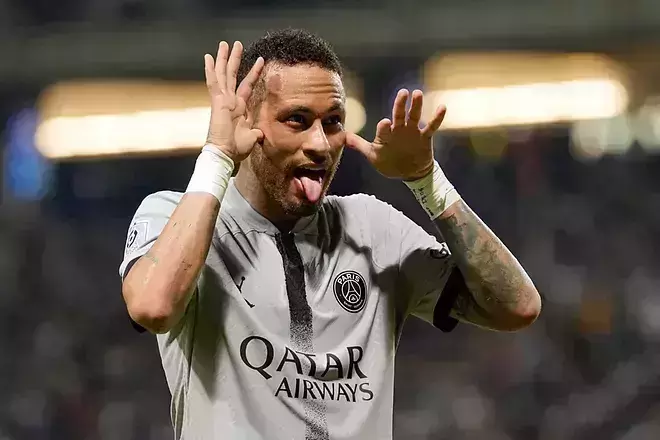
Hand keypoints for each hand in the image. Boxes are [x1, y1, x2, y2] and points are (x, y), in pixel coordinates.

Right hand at [204, 41, 264, 162]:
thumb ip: (256, 132)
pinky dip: (210, 70)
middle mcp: (230, 101)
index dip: (253, 73)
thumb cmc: (237, 149)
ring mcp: (223, 100)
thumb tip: (260, 133)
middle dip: (234, 59)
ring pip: (223, 74)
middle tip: (236, 44)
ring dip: (224, 59)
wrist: (225, 154)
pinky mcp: (216, 101)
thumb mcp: (252, 138)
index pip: (247, 86)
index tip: (260, 60)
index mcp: (239, 108)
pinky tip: (208, 57)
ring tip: (225, 44)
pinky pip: (213, 82)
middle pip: (232, 75)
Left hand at [346, 89, 445, 179]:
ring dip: (416, 106)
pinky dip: (437, 118)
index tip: (385, 123)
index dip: (384, 127)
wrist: (409, 172)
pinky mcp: (424, 137)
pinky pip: (432, 126)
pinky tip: (442, 107)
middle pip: (399, 115)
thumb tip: (342, 137)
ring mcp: (412, 132)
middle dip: (400, 105)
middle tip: (403, 92)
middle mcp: (399, 130)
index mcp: (386, 135)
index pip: (384, 129)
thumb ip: (359, 145)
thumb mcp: (373, 155)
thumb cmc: (389, 161)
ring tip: (418, 94)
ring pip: (414, 117)